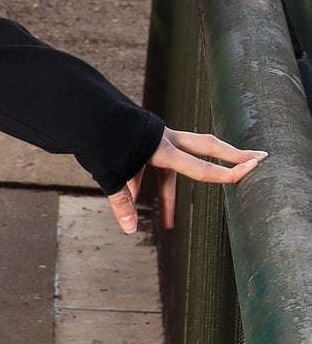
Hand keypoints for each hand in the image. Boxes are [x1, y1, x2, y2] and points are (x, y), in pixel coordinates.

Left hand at [109, 125, 264, 236]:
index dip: (228, 172)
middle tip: (258, 158)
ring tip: (165, 222)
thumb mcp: (110, 173)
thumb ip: (122, 202)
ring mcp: (156, 138)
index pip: (202, 166)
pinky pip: (150, 167)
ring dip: (169, 196)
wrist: (84, 113)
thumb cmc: (99, 141)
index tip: (254, 168)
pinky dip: (142, 185)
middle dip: (232, 156)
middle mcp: (165, 140)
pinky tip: (132, 202)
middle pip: (207, 147)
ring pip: (176, 165)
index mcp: (162, 149)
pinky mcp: (144, 140)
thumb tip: (130, 230)